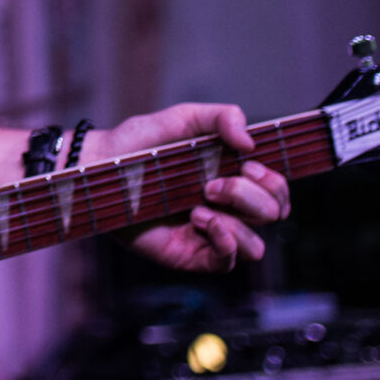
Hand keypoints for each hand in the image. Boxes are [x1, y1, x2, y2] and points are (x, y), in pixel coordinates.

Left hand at [85, 103, 289, 271]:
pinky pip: (228, 262)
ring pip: (257, 245)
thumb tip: (250, 142)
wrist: (100, 167)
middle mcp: (228, 207)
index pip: (278, 189)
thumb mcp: (183, 119)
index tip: (248, 163)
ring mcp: (211, 232)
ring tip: (200, 202)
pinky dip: (223, 239)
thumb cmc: (139, 143)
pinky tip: (199, 218)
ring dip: (237, 220)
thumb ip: (222, 116)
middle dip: (251, 195)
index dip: (275, 180)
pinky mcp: (192, 254)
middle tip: (214, 182)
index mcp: (233, 176)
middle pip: (274, 214)